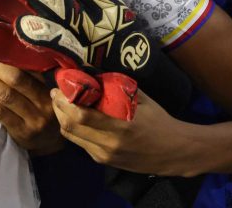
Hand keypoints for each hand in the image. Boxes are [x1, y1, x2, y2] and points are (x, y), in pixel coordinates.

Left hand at [0, 53, 64, 154]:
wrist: (51, 142)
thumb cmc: (45, 105)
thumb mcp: (49, 87)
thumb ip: (35, 69)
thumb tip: (6, 42)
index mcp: (55, 85)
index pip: (32, 64)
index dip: (9, 51)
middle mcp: (46, 102)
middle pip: (15, 78)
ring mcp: (34, 119)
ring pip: (4, 94)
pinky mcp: (20, 132)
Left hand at [53, 89, 193, 176]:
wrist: (174, 152)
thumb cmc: (159, 121)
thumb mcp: (141, 99)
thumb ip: (116, 87)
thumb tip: (92, 70)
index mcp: (120, 127)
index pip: (81, 116)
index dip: (64, 101)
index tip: (60, 86)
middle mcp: (109, 144)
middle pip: (69, 127)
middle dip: (58, 108)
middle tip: (56, 93)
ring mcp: (104, 155)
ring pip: (71, 137)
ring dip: (62, 118)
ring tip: (63, 103)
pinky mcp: (103, 161)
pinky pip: (80, 143)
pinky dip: (74, 129)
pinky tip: (77, 117)